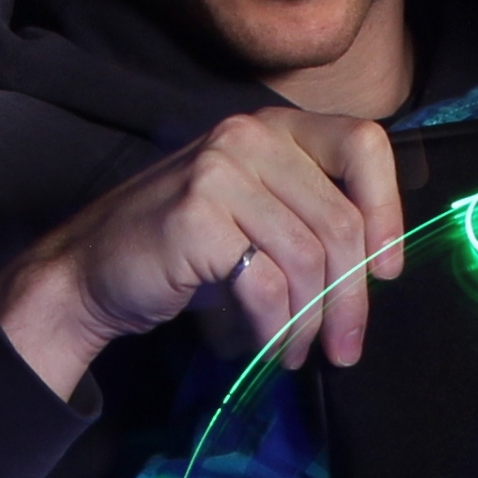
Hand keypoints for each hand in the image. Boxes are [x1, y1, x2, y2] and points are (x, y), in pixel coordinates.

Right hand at [0, 107, 403, 393]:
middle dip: (351, 297)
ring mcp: (219, 172)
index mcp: (275, 126)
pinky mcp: (196, 218)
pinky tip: (268, 347)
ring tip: (298, 351)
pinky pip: (267, 285)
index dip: (387, 211)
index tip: (386, 270)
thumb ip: (313, 216)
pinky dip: (276, 327)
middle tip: (346, 346)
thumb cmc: (184, 250)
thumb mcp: (257, 213)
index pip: (363, 144)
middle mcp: (249, 136)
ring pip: (308, 258)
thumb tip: (381, 262)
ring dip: (311, 321)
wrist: (89, 272)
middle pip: (340, 220)